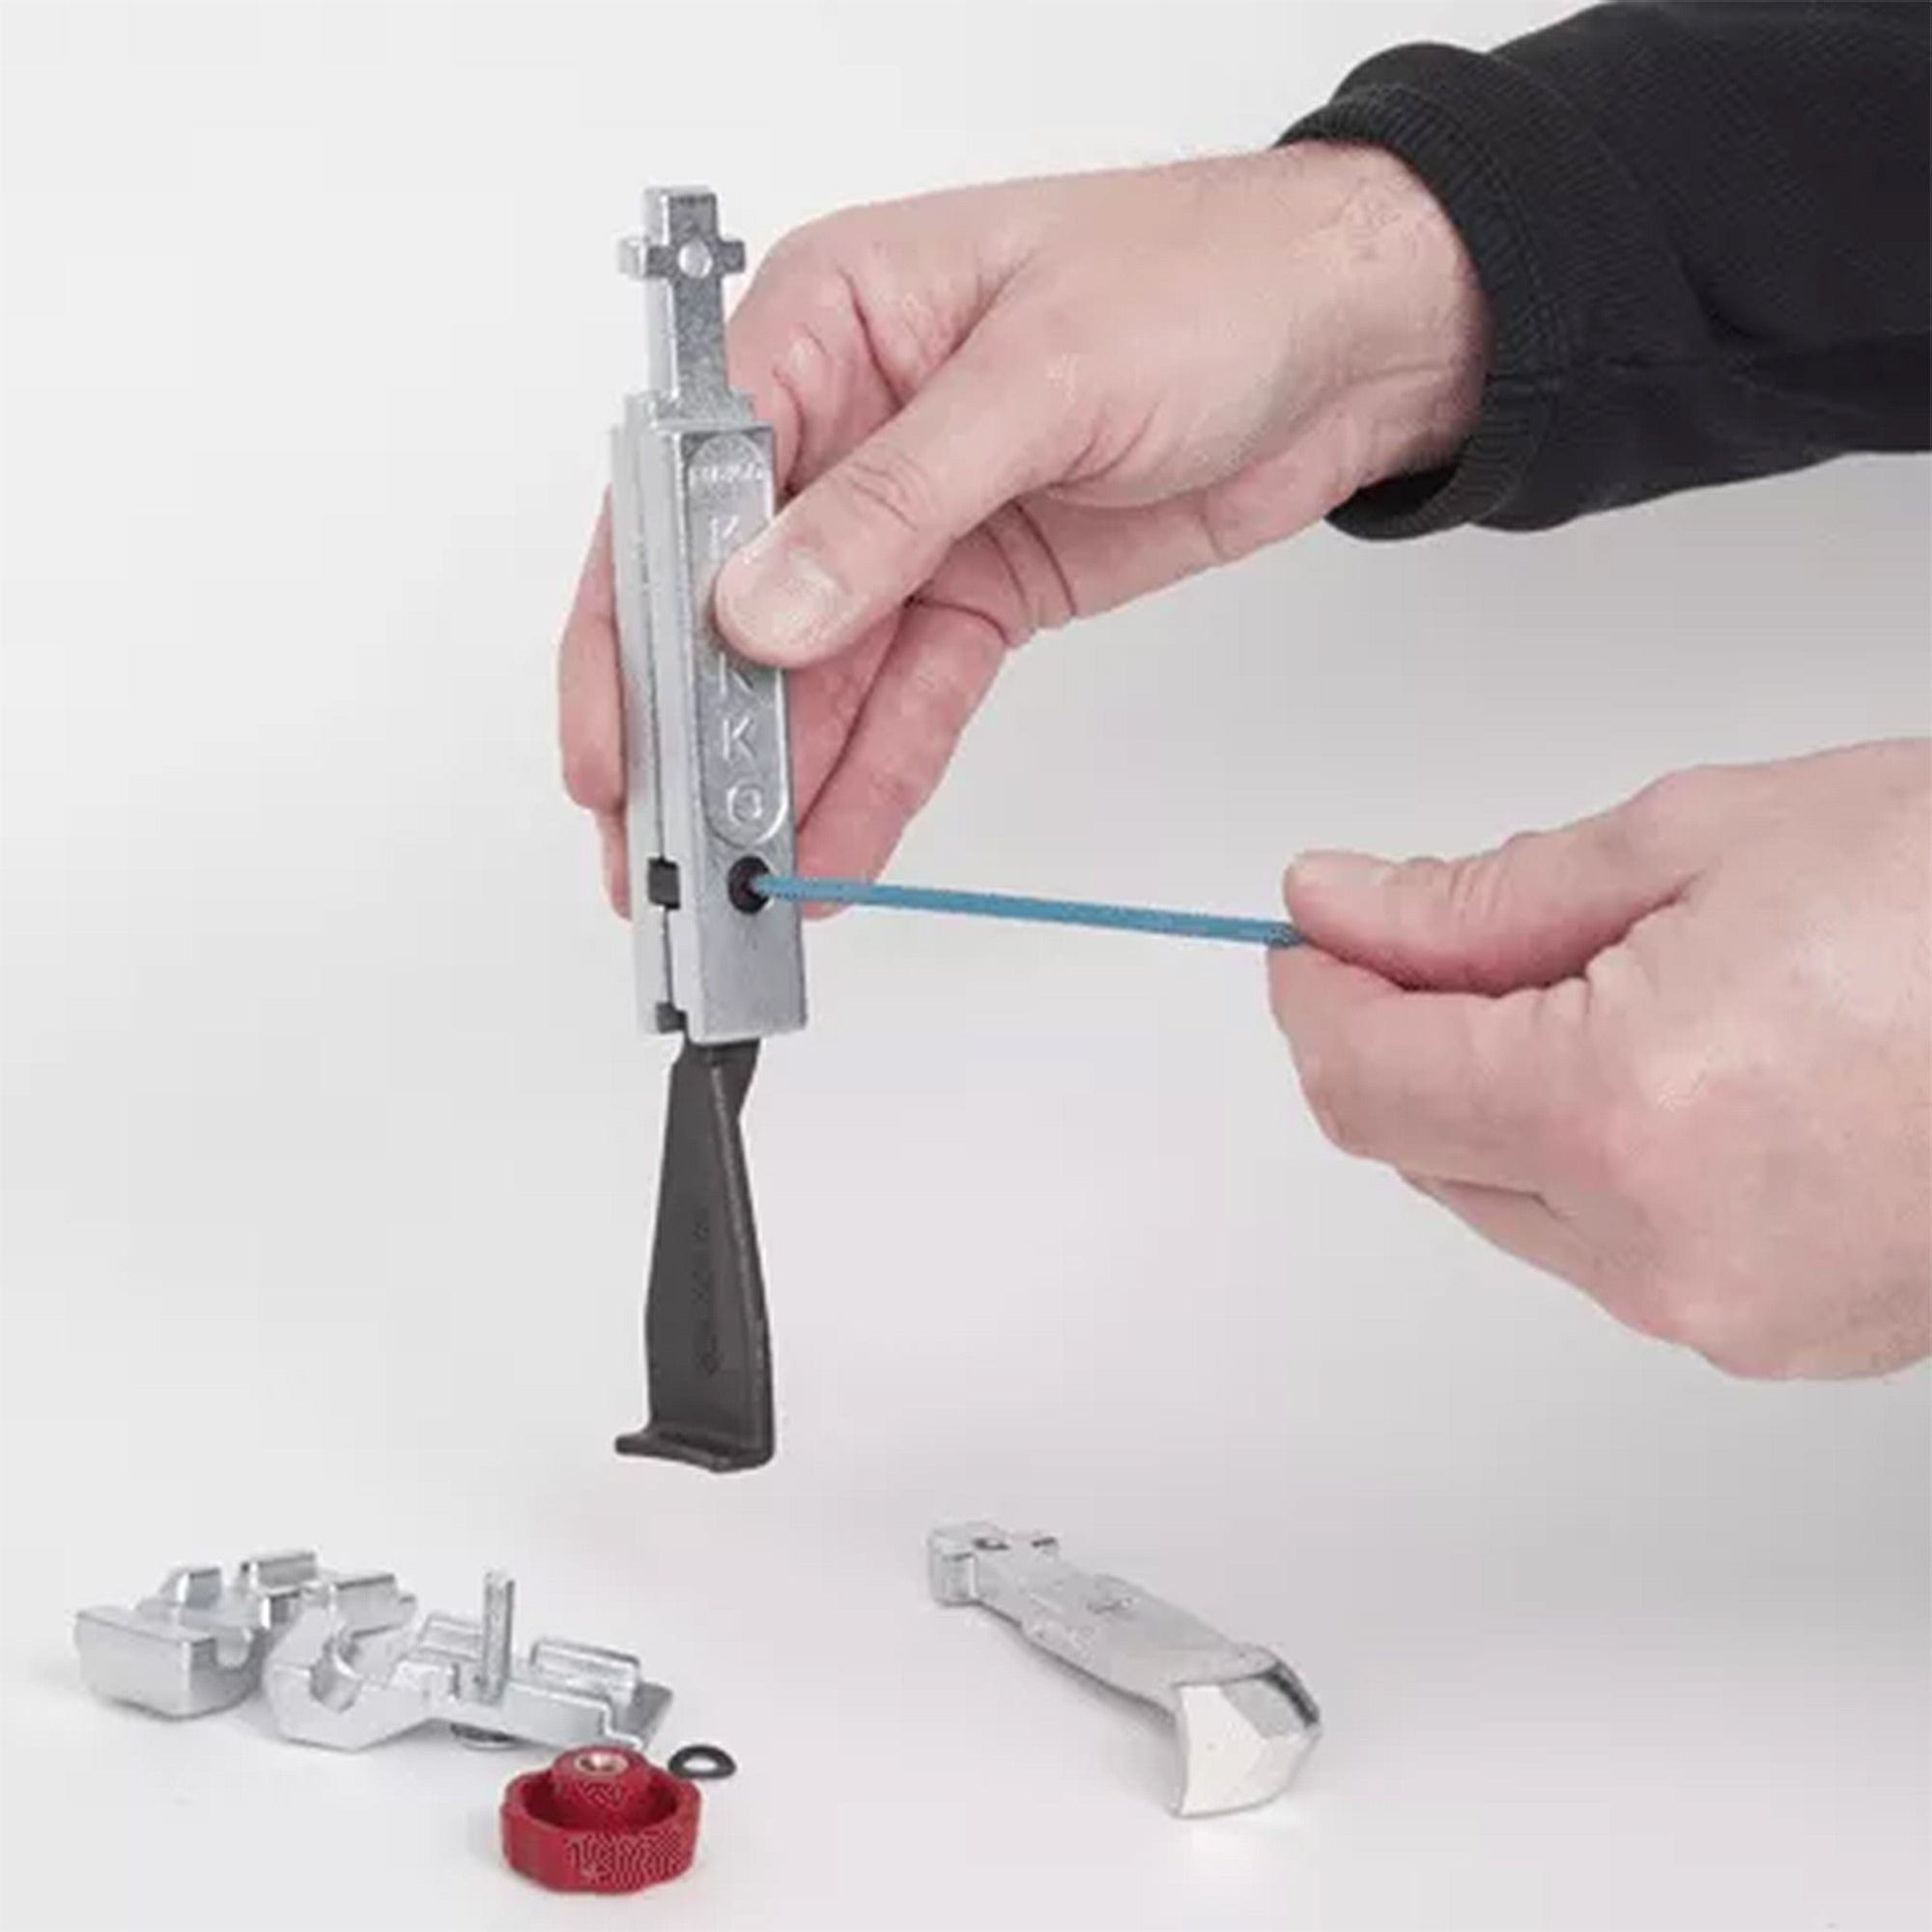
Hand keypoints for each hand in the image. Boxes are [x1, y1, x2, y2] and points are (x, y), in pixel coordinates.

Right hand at [560, 145, 1484, 908]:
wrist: (1353, 334)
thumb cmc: (1209, 279)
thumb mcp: (1042, 378)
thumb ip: (893, 502)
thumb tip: (762, 610)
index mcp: (821, 323)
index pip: (680, 490)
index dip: (634, 631)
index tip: (614, 749)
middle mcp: (844, 425)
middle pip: (733, 600)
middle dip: (695, 734)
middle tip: (665, 860)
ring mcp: (912, 520)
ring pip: (819, 671)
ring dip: (780, 779)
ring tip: (744, 884)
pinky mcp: (980, 588)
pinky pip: (910, 697)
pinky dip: (875, 775)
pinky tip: (832, 852)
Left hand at [1270, 740, 1931, 1377]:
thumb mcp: (1694, 841)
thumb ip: (1479, 900)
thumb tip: (1342, 910)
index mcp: (1625, 1115)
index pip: (1368, 1082)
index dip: (1318, 999)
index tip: (1316, 936)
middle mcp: (1666, 1249)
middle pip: (1424, 1151)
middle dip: (1408, 1040)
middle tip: (1451, 937)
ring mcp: (1729, 1314)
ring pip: (1510, 1205)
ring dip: (1502, 1102)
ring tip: (1615, 989)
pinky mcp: (1783, 1337)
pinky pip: (1612, 1248)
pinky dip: (1595, 1160)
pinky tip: (1677, 1070)